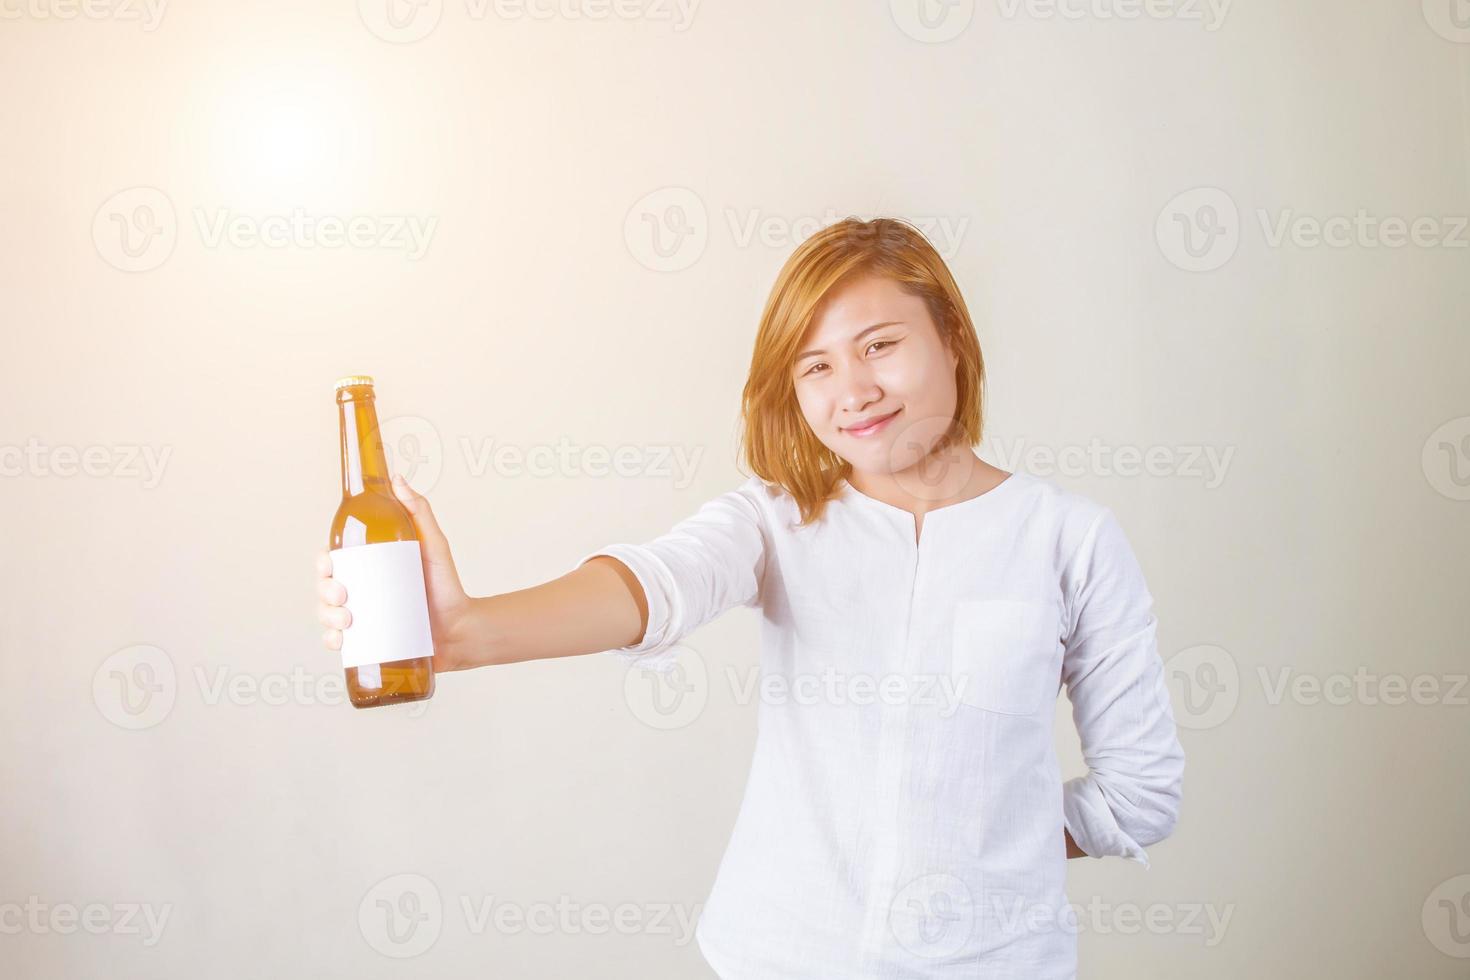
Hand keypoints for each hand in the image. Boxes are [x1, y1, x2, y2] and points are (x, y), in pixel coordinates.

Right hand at [316, 474, 474, 672]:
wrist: (461, 630)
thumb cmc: (447, 586)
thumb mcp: (434, 545)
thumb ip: (419, 511)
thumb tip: (397, 480)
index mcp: (369, 567)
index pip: (334, 559)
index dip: (322, 560)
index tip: (328, 562)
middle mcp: (361, 591)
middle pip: (325, 586)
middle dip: (323, 589)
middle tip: (343, 594)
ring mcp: (362, 617)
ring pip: (327, 614)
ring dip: (325, 616)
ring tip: (347, 620)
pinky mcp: (367, 642)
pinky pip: (338, 642)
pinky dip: (331, 641)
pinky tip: (339, 640)